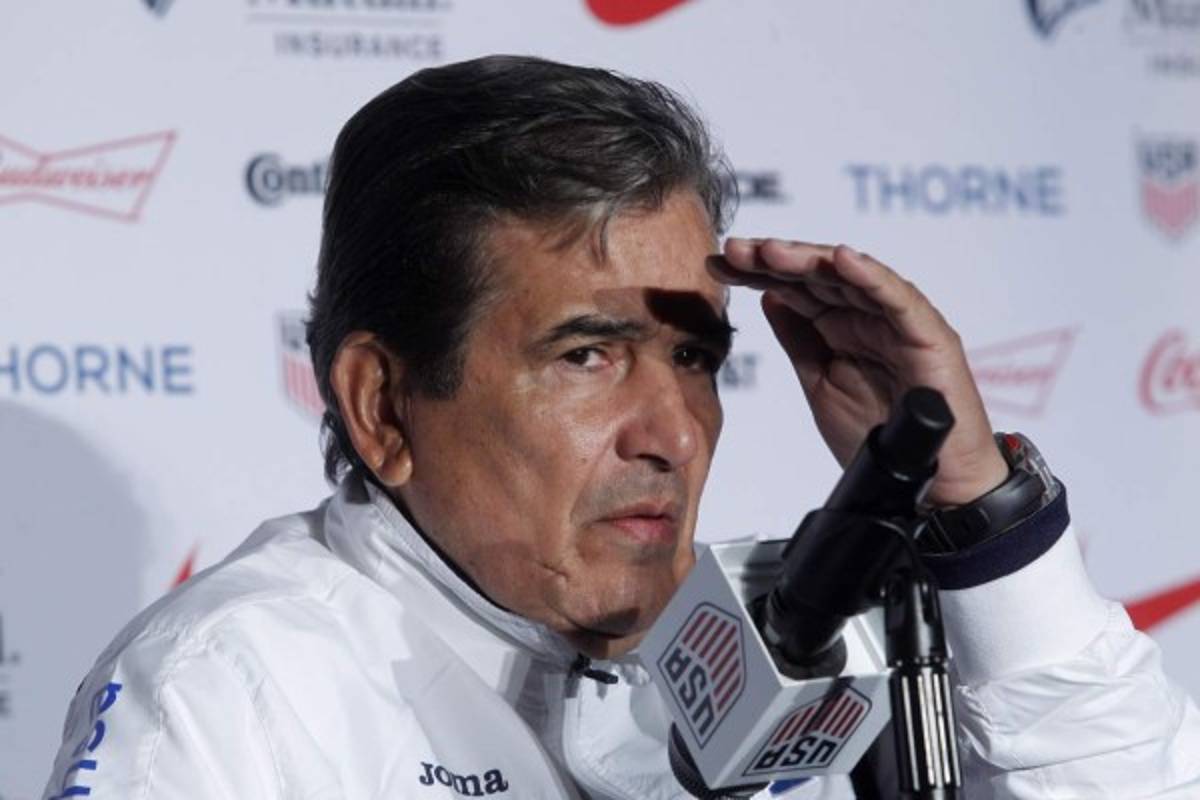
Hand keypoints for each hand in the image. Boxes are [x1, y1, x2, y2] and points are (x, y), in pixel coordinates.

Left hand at [709, 238, 1007, 506]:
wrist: (929, 484)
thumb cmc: (877, 434)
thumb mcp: (820, 382)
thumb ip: (799, 339)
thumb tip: (769, 296)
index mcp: (839, 324)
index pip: (793, 287)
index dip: (754, 273)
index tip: (716, 264)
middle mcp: (867, 313)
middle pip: (816, 274)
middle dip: (773, 259)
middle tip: (733, 249)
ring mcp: (897, 319)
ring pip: (850, 277)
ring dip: (810, 259)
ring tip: (770, 250)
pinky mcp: (928, 333)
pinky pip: (897, 298)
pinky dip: (870, 276)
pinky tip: (841, 259)